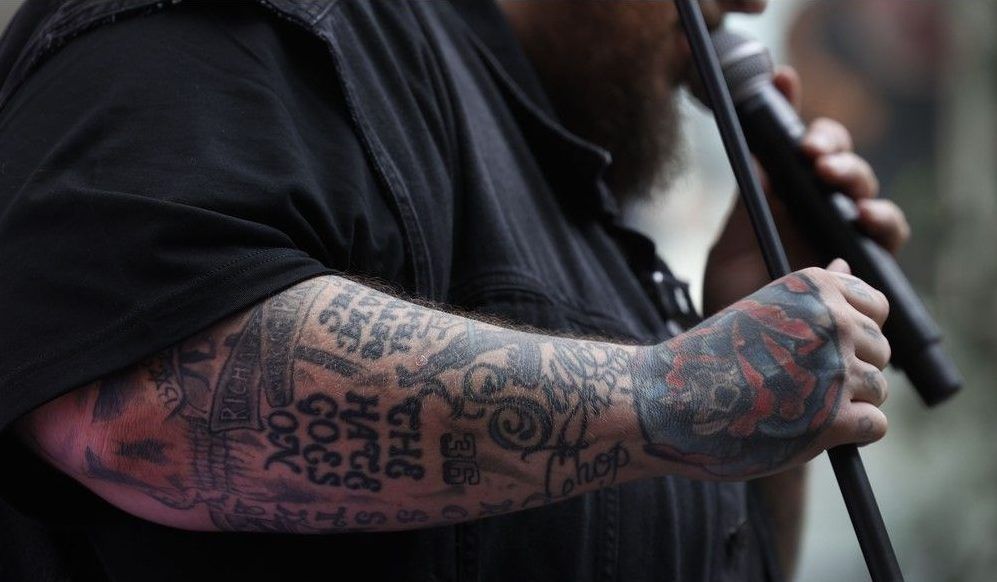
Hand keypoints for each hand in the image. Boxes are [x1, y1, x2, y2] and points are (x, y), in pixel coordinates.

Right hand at [634, 261, 888, 480]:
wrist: (670, 399)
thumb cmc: (710, 356)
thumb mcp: (758, 307)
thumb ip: (811, 294)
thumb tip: (845, 262)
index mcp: (813, 288)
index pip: (876, 303)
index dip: (855, 328)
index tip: (823, 346)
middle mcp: (832, 322)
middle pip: (880, 348)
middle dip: (852, 367)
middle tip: (803, 382)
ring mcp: (836, 370)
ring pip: (878, 388)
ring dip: (848, 402)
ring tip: (800, 405)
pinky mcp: (834, 419)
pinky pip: (875, 424)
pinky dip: (849, 433)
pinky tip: (811, 427)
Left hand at [703, 66, 909, 313]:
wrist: (746, 358)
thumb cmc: (735, 302)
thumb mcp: (731, 247)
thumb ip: (749, 205)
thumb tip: (757, 153)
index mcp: (782, 198)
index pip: (792, 145)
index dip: (791, 107)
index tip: (781, 80)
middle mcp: (816, 212)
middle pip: (838, 159)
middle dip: (830, 145)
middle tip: (810, 154)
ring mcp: (842, 236)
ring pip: (865, 189)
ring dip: (855, 176)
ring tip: (833, 178)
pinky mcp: (865, 265)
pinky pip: (887, 235)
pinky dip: (882, 219)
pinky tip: (863, 216)